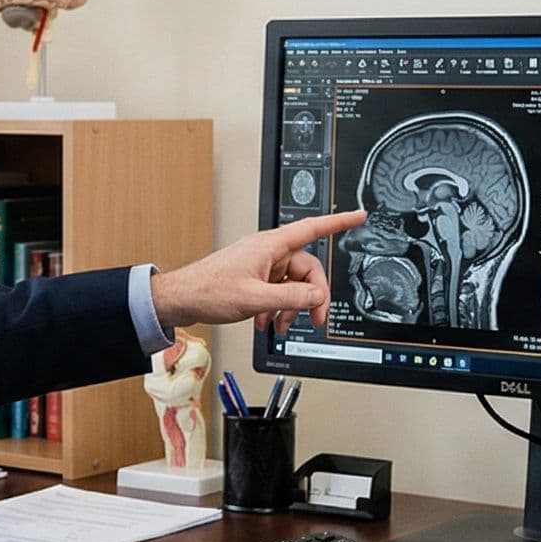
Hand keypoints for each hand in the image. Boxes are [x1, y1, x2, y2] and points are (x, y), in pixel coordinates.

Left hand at [150, 208, 366, 334]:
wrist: (182, 299)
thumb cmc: (208, 290)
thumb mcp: (254, 298)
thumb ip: (290, 297)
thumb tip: (316, 295)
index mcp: (270, 246)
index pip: (312, 229)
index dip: (338, 222)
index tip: (358, 216)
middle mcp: (268, 252)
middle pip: (307, 269)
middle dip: (311, 296)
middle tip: (312, 319)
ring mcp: (261, 265)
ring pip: (292, 283)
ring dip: (290, 306)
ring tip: (278, 325)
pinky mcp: (254, 277)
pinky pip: (277, 290)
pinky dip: (276, 308)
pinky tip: (265, 322)